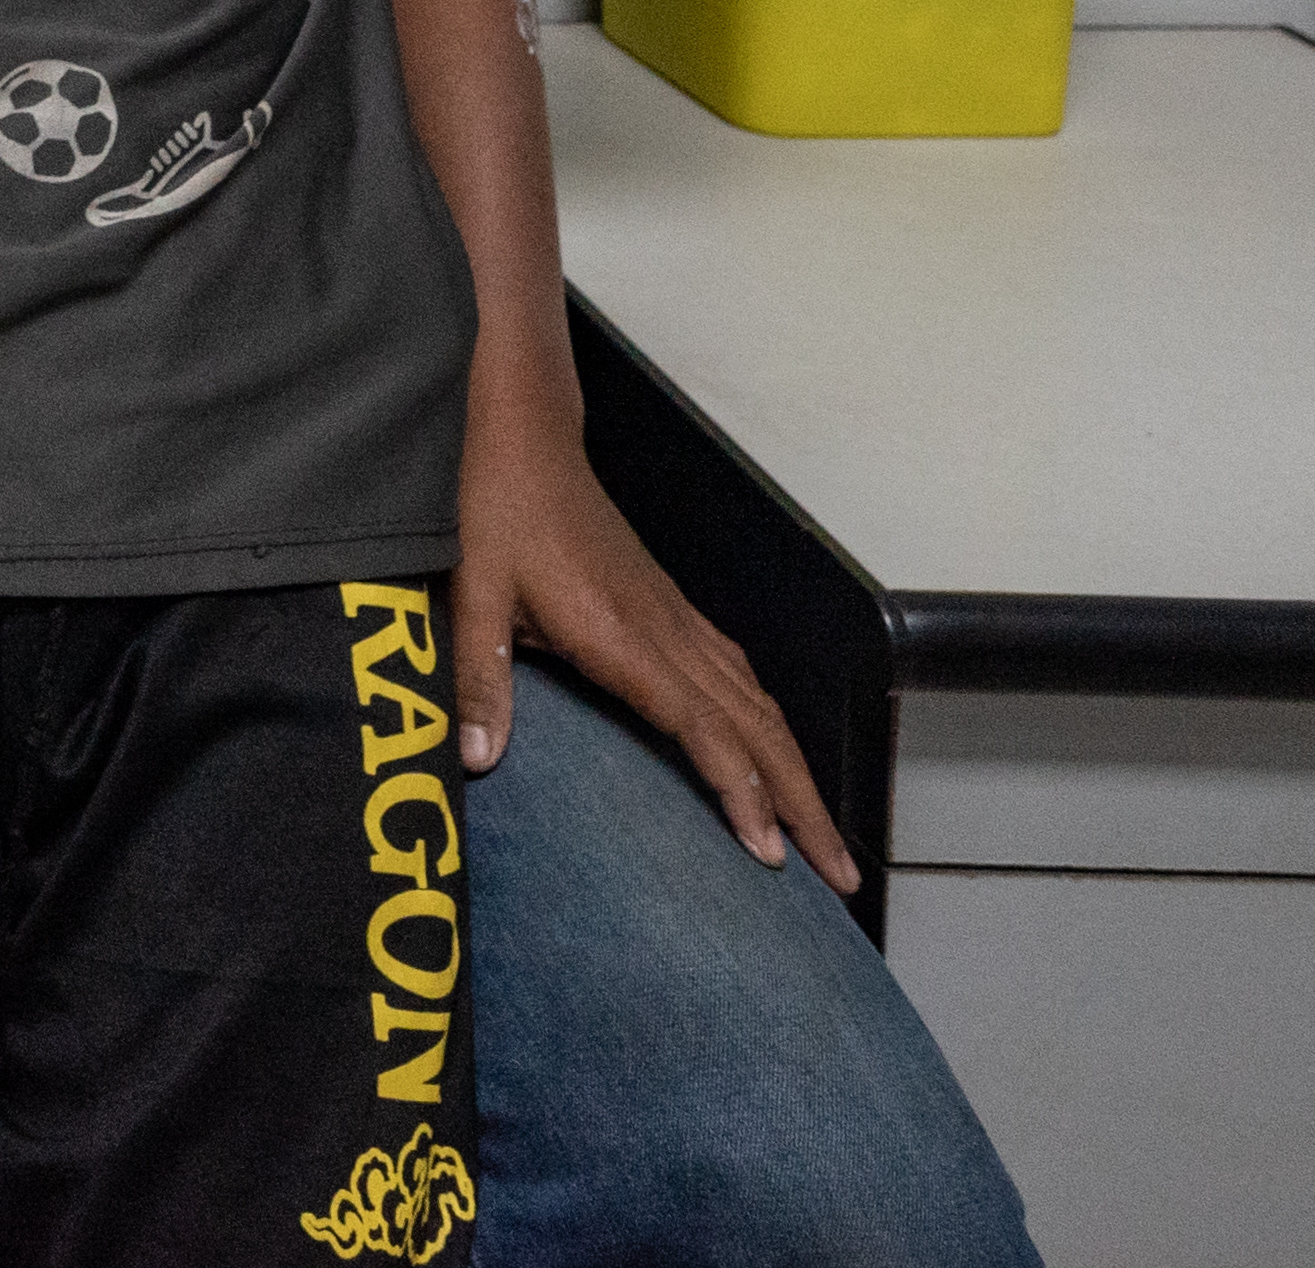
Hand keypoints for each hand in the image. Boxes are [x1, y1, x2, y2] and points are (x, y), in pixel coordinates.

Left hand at [452, 401, 859, 893]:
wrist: (529, 439)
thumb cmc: (500, 511)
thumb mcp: (473, 591)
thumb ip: (477, 679)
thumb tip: (475, 761)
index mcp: (621, 636)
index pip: (702, 727)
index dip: (740, 791)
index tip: (771, 852)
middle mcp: (665, 632)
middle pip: (756, 728)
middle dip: (802, 804)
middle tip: (841, 875)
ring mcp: (676, 618)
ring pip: (759, 705)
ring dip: (797, 772)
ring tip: (825, 838)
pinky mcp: (672, 609)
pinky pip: (739, 676)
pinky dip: (768, 725)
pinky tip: (774, 752)